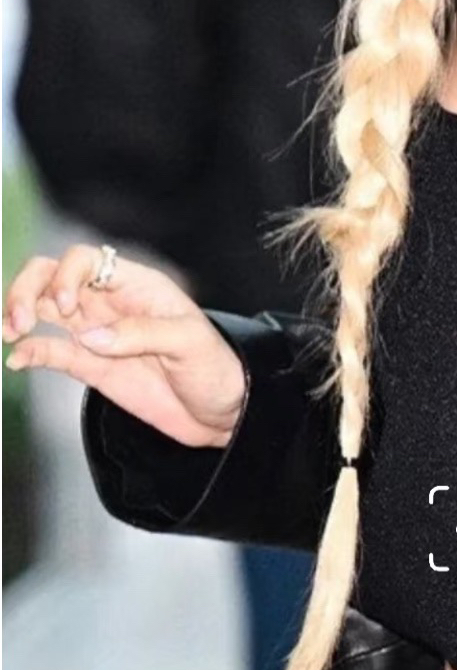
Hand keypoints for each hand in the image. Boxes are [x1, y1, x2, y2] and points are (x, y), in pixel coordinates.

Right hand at [3, 245, 245, 447]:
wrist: (222, 410)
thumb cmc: (216, 366)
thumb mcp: (189, 342)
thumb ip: (140, 334)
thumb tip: (89, 335)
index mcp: (136, 285)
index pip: (85, 260)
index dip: (65, 276)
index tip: (66, 308)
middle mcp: (110, 303)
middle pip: (53, 276)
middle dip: (26, 288)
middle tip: (20, 320)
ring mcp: (97, 334)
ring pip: (44, 309)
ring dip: (19, 314)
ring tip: (11, 334)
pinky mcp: (91, 367)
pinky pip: (50, 351)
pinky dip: (29, 352)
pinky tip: (17, 359)